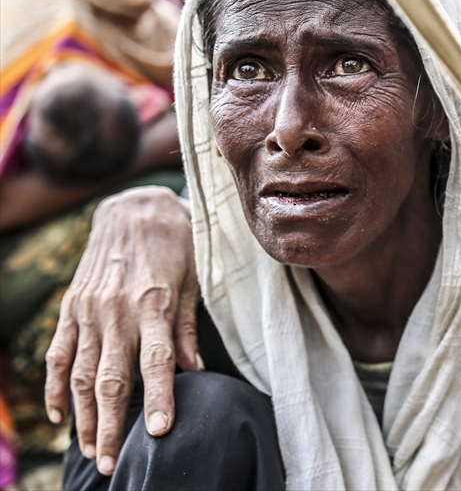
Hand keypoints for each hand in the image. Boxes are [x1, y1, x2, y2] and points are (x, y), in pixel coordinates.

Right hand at [44, 187, 198, 475]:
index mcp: (155, 303)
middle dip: (113, 426)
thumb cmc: (176, 242)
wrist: (134, 204)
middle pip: (113, 380)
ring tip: (92, 451)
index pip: (157, 362)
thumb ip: (189, 327)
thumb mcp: (194, 279)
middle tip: (114, 464)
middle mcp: (117, 310)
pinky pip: (59, 354)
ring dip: (85, 418)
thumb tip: (195, 371)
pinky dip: (57, 387)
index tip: (160, 433)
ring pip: (83, 374)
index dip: (160, 399)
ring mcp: (89, 310)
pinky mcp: (71, 307)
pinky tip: (62, 416)